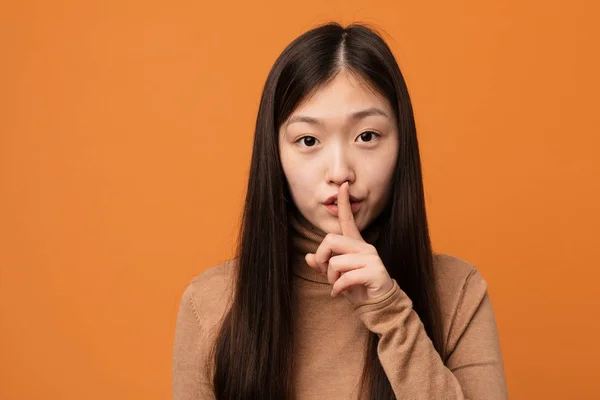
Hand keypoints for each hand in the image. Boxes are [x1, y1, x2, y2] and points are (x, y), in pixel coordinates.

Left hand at [305, 181, 394, 304]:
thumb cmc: (358, 288)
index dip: (344, 203)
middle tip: (325, 274)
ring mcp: (371, 258)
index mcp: (356, 244)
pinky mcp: (374, 271)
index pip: (348, 220)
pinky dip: (338, 288)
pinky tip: (340, 293)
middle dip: (321, 259)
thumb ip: (323, 266)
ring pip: (336, 261)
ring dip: (331, 278)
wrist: (379, 305)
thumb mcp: (337, 276)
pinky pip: (345, 277)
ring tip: (337, 287)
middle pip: (330, 240)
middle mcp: (364, 247)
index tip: (343, 186)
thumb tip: (308, 257)